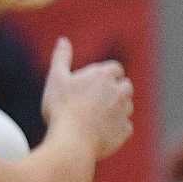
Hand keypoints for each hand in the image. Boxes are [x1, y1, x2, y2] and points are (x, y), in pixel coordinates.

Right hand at [40, 37, 134, 159]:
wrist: (72, 141)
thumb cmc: (61, 108)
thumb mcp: (56, 78)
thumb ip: (61, 57)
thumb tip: (63, 40)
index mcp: (104, 75)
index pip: (115, 68)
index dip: (105, 74)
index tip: (92, 83)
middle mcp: (119, 91)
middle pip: (125, 86)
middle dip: (114, 90)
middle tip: (94, 100)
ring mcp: (124, 112)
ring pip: (126, 106)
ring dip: (116, 109)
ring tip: (95, 117)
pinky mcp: (125, 131)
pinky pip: (124, 127)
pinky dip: (115, 128)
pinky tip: (100, 132)